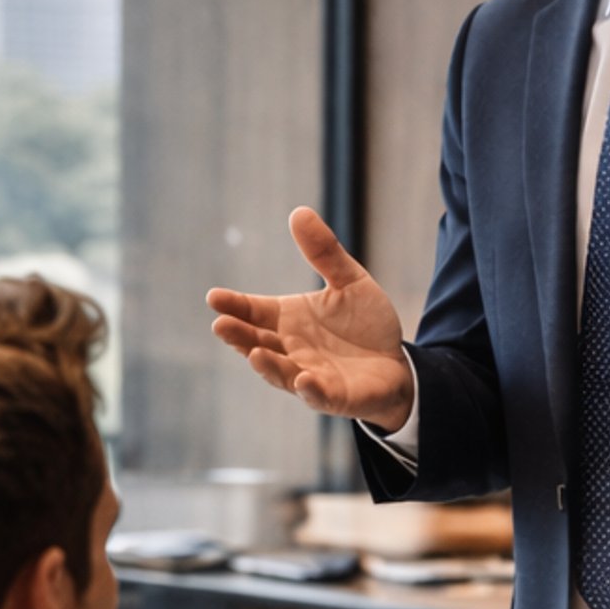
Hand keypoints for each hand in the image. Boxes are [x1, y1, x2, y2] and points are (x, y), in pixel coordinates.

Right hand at [207, 207, 414, 427]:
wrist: (396, 363)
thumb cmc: (365, 324)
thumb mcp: (349, 281)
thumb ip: (324, 252)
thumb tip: (299, 211)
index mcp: (288, 320)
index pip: (254, 312)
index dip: (234, 306)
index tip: (213, 297)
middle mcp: (291, 350)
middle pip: (257, 343)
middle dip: (239, 337)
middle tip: (220, 325)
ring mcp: (309, 375)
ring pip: (281, 373)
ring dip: (267, 366)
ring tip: (253, 353)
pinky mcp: (334, 397)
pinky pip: (318, 396)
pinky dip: (309, 390)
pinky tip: (303, 379)